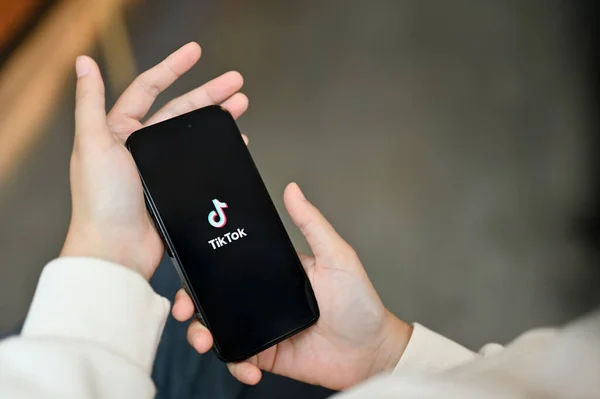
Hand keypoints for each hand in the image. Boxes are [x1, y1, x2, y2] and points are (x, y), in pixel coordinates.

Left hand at [61, 42, 248, 278]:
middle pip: (180, 110)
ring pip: (194, 134)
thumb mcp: (92, 144)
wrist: (116, 250)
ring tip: (241, 106)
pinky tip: (234, 143)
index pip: (148, 89)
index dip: (172, 68)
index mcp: (119, 131)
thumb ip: (89, 102)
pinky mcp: (175, 188)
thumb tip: (84, 63)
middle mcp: (140, 146)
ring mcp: (160, 168)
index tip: (196, 53)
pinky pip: (201, 162)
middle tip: (236, 82)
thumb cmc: (100, 200)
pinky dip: (218, 150)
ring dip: (217, 118)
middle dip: (209, 93)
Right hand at [173, 182, 412, 389]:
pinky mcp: (267, 355)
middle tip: (185, 310)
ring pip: (219, 329)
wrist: (371, 350)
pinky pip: (240, 359)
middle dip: (191, 305)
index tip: (188, 273)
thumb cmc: (359, 302)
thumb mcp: (336, 256)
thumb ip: (312, 224)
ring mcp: (262, 328)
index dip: (204, 270)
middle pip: (214, 299)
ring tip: (205, 342)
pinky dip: (236, 366)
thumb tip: (292, 190)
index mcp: (272, 273)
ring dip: (203, 336)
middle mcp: (262, 300)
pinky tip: (248, 368)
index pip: (230, 267)